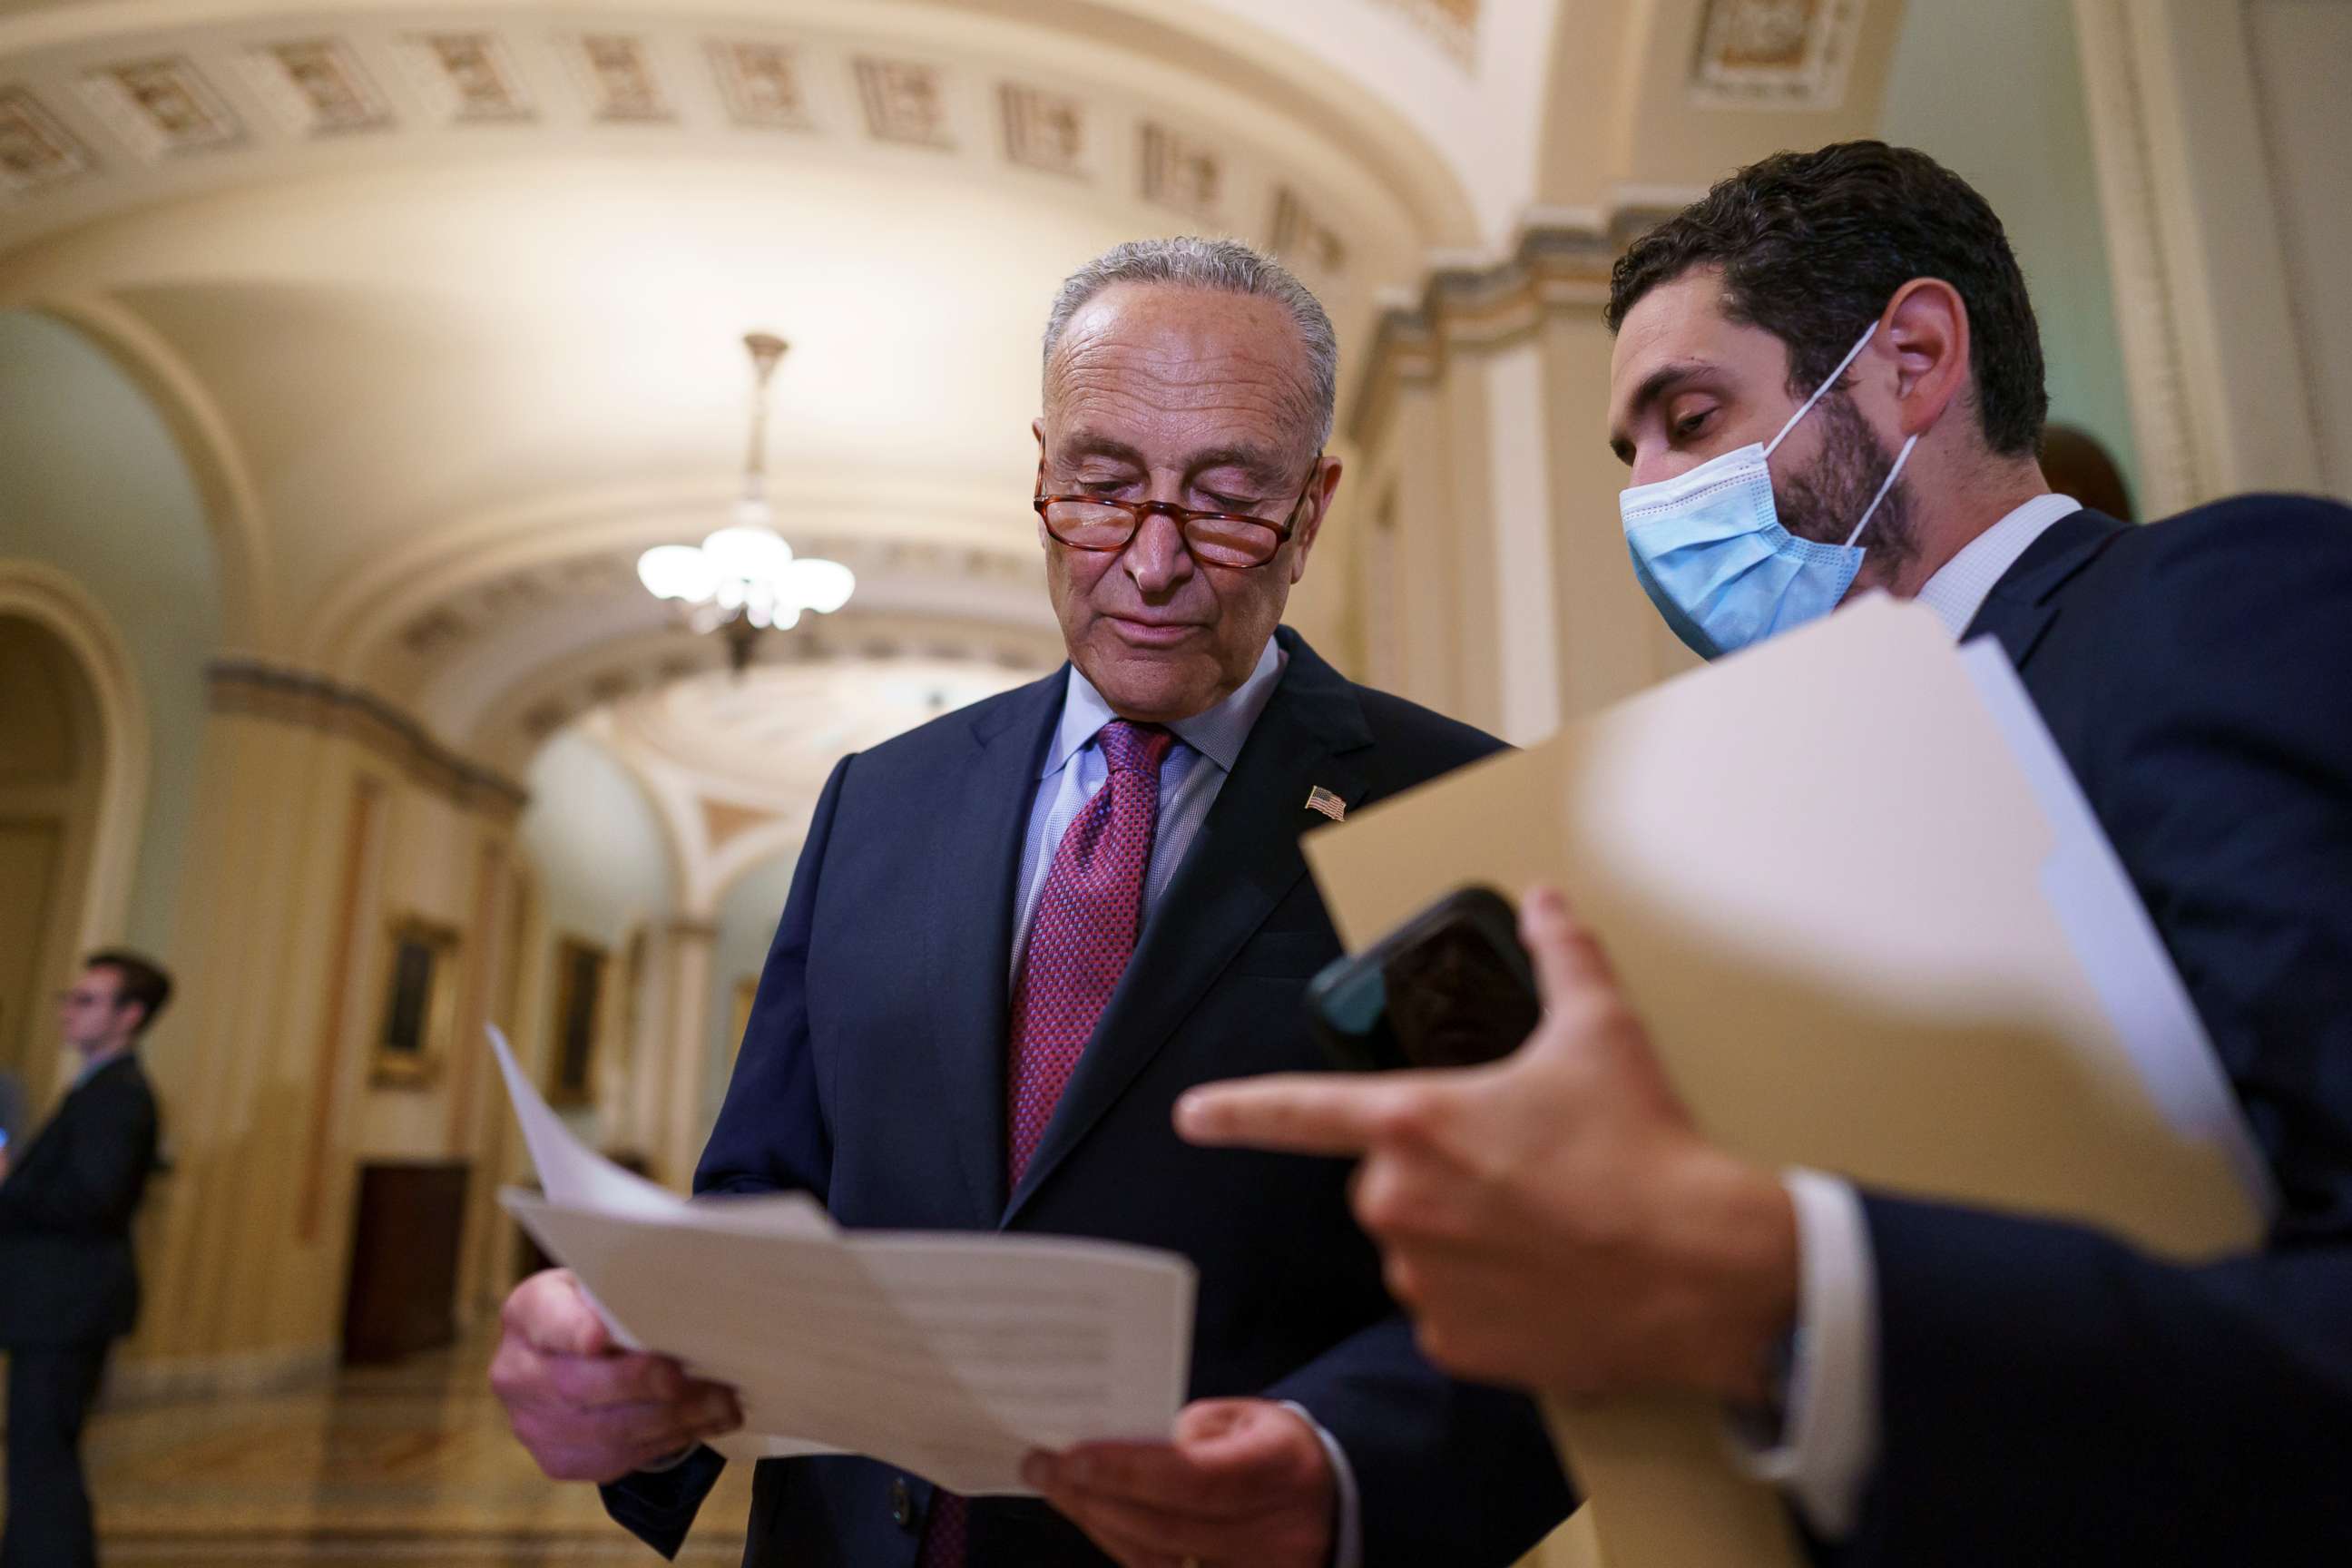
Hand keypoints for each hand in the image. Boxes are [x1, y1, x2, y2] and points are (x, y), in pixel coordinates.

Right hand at [488, 1267, 741, 1481]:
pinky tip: (704, 1422)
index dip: (573, 1331)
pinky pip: (618, 1457)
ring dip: (676, 1419)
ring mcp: (533, 1424)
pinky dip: (669, 1440)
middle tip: (707, 1378)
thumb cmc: (599, 1309)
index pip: (547, 1321)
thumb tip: (680, 1304)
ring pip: (609, 1430)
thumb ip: (624, 1291)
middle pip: (582, 1386)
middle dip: (651, 1384)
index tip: (601, 1337)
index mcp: (527, 1313)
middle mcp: (518, 1372)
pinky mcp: (559, 1460)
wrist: (569, 1358)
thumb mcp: (601, 1284)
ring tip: (724, 1404)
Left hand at [1024, 1397, 1334, 1567]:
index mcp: (1282, 1470)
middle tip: (1041, 1465)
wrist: (1328, 1502)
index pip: (1197, 1479)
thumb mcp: (1246, 1419)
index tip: (1072, 1456)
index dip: (1130, 1471)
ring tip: (1055, 1486)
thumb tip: (1120, 1455)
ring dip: (1098, 1522)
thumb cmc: (1274, 1449)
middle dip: (1095, 1497)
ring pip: (1157, 1560)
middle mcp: (1278, 1535)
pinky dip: (1120, 1544)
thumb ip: (1189, 1434)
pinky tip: (1091, 1514)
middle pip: (1167, 1528)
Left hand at [1177, 887, 1798, 1401]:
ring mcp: (1421, 1281)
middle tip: (1524, 1174)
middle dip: (1443, 1174)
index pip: (1298, 1111)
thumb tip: (1547, 901)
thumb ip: (1562, 956)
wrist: (1701, 1270)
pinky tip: (1547, 1282)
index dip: (1237, 1111)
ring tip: (1547, 1228)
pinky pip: (1448, 1314)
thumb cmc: (1645, 1150)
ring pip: (1419, 1248)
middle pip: (1390, 1179)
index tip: (1192, 1116)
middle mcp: (1399, 1202)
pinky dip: (1487, 1302)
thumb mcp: (1602, 1032)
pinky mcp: (1453, 1344)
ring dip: (1464, 1239)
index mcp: (1415, 1121)